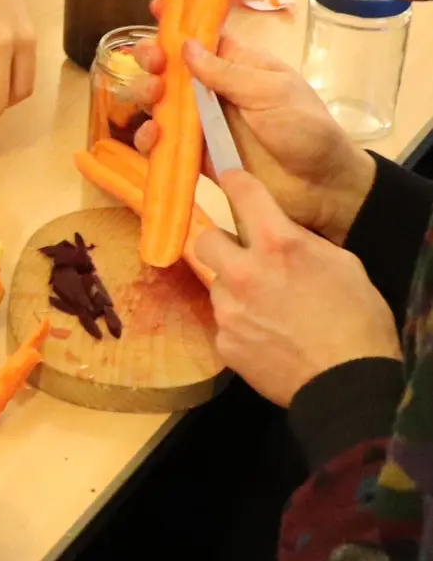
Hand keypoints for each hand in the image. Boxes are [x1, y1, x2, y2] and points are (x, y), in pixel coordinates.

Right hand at [132, 31, 374, 242]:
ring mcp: (203, 124)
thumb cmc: (305, 129)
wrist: (319, 186)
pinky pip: (163, 144)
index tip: (155, 7)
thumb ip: (227, 73)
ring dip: (146, 95)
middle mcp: (215, 91)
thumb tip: (186, 47)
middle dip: (153, 60)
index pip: (203, 37)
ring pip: (160, 103)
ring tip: (151, 97)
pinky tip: (152, 136)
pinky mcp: (196, 155)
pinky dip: (149, 139)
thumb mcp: (271, 92)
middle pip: (172, 69)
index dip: (178, 22)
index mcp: (239, 66)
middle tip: (151, 63)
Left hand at [195, 172, 400, 406]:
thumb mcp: (342, 264)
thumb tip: (280, 234)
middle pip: (204, 240)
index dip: (234, 183)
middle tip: (243, 257)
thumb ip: (301, 243)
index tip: (228, 180)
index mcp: (278, 243)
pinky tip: (265, 334)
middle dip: (221, 244)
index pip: (242, 194)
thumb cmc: (357, 318)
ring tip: (266, 307)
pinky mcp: (222, 341)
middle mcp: (244, 271)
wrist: (345, 380)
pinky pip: (223, 320)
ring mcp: (228, 308)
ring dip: (234, 287)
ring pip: (217, 283)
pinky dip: (240, 323)